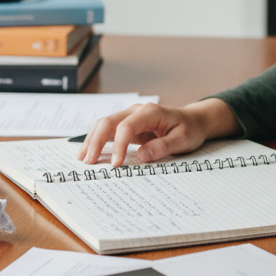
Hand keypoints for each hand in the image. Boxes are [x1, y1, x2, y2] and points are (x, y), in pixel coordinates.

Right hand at [76, 98, 240, 166]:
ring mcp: (130, 116)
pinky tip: (90, 152)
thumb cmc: (189, 130)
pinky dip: (98, 140)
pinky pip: (109, 131)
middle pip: (109, 121)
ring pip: (104, 124)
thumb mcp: (183, 140)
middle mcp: (136, 110)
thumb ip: (163, 147)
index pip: (127, 126)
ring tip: (83, 158)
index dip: (119, 145)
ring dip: (92, 140)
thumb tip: (142, 156)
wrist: (193, 121)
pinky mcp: (128, 124)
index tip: (116, 164)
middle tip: (88, 162)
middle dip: (96, 141)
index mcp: (150, 112)